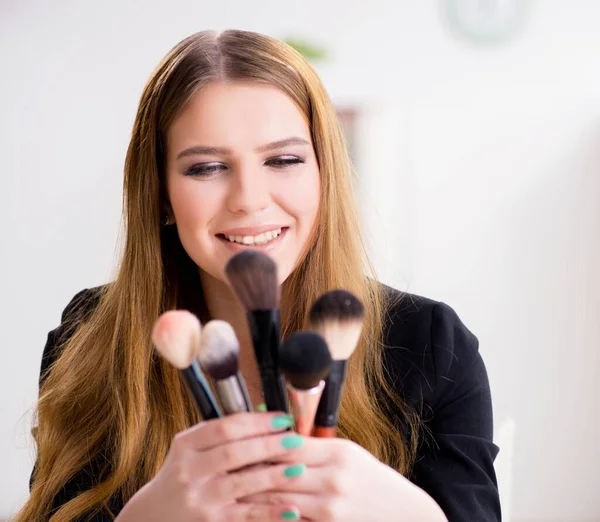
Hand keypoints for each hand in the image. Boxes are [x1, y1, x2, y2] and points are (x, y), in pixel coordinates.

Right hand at [115, 412, 306, 521]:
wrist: (154, 515)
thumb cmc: (182, 475)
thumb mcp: (190, 449)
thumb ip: (220, 434)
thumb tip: (264, 416)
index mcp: (186, 445)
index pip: (224, 427)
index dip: (256, 421)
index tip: (281, 418)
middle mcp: (189, 471)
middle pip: (234, 452)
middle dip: (269, 444)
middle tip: (295, 438)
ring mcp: (199, 498)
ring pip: (242, 483)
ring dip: (274, 475)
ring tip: (299, 467)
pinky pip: (246, 515)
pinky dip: (271, 512)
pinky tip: (292, 508)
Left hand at [241, 437, 447, 521]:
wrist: (402, 512)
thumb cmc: (370, 478)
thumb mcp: (347, 453)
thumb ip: (313, 445)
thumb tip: (278, 431)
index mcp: (338, 452)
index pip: (289, 443)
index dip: (261, 442)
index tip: (239, 440)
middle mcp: (333, 478)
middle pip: (280, 471)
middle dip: (250, 469)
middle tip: (224, 465)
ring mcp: (331, 508)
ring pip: (280, 498)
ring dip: (253, 493)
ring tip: (231, 486)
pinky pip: (291, 520)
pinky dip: (271, 514)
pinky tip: (255, 511)